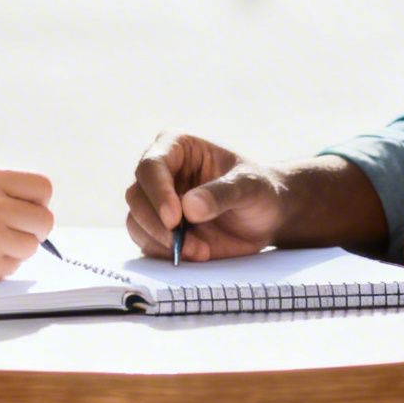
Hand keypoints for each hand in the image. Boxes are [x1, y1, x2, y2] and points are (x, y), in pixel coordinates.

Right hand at [0, 167, 53, 286]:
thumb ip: (1, 189)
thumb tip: (39, 205)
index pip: (41, 187)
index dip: (38, 201)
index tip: (26, 209)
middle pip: (44, 220)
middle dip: (34, 228)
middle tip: (15, 232)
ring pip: (31, 246)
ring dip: (16, 248)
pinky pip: (13, 267)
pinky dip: (0, 265)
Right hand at [125, 130, 284, 261]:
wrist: (267, 216)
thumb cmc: (258, 190)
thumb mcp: (249, 186)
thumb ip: (222, 193)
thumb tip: (188, 207)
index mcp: (178, 147)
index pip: (152, 165)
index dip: (158, 192)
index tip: (175, 217)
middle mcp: (161, 173)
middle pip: (136, 195)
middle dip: (156, 223)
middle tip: (181, 243)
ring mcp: (157, 202)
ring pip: (136, 222)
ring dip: (161, 242)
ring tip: (199, 251)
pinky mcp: (160, 230)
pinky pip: (147, 243)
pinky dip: (165, 254)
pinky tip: (195, 255)